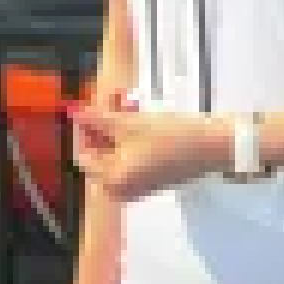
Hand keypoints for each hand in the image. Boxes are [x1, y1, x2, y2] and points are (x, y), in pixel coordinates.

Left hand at [68, 101, 227, 200]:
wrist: (211, 148)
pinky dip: (129, 135)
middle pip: (100, 152)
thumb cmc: (170, 137)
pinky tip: (139, 114)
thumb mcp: (130, 124)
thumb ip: (98, 118)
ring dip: (117, 124)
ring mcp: (136, 184)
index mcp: (111, 181)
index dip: (83, 127)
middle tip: (115, 94)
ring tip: (129, 100)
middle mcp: (121, 188)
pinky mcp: (150, 176)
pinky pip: (129, 155)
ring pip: (115, 150)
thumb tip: (72, 111)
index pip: (83, 153)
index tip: (90, 103)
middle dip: (104, 121)